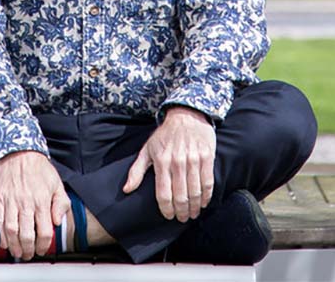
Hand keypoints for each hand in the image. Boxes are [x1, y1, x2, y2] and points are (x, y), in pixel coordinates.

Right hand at [0, 150, 70, 259]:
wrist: (17, 150)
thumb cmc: (38, 167)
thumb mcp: (56, 182)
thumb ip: (60, 203)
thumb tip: (58, 221)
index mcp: (42, 200)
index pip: (44, 231)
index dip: (44, 245)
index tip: (43, 249)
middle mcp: (26, 203)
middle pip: (26, 235)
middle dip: (28, 250)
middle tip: (29, 254)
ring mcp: (10, 201)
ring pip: (11, 231)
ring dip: (14, 246)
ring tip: (17, 251)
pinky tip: (3, 241)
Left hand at [122, 106, 215, 221]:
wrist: (186, 116)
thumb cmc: (165, 135)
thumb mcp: (147, 150)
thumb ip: (136, 171)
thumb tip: (127, 190)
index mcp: (161, 161)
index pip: (163, 193)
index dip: (166, 209)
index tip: (169, 216)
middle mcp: (178, 162)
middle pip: (181, 196)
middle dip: (181, 212)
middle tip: (182, 218)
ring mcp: (193, 159)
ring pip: (195, 192)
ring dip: (194, 207)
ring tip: (192, 213)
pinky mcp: (207, 157)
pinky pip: (208, 182)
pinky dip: (206, 196)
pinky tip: (203, 202)